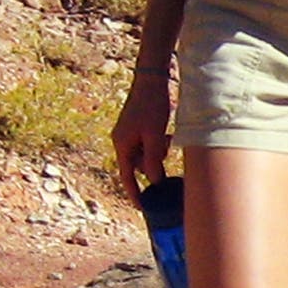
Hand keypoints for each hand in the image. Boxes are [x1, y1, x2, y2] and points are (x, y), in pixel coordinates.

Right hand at [111, 71, 171, 203]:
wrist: (152, 80)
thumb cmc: (152, 106)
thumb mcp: (154, 136)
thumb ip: (153, 160)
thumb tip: (154, 182)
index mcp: (122, 144)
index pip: (126, 176)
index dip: (134, 192)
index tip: (142, 208)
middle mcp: (122, 141)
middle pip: (138, 165)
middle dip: (153, 164)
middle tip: (164, 148)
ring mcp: (129, 134)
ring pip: (146, 155)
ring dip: (157, 152)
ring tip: (165, 136)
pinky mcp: (138, 128)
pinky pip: (148, 144)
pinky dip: (158, 143)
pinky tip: (165, 132)